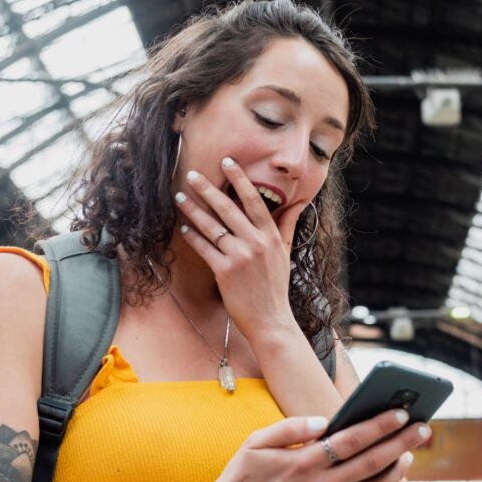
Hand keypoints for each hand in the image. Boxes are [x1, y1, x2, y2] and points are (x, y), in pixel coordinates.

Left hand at [174, 158, 307, 339]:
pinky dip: (193, 237)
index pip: (253, 200)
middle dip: (207, 189)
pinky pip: (204, 248)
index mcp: (271, 236)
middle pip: (227, 208)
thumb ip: (288, 224)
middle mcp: (256, 243)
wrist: (271, 320)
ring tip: (180, 197)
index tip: (227, 162)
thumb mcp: (286, 252)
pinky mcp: (225, 272)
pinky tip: (184, 228)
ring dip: (193, 210)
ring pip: (212, 227)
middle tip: (192, 174)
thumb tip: (300, 202)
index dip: (239, 179)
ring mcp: (240, 257)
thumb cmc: (276, 286)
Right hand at [202, 409, 430, 481]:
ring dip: (397, 469)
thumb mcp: (256, 442)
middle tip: (423, 427)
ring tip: (411, 452)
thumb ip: (292, 427)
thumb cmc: (242, 476)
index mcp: (303, 462)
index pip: (352, 440)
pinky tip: (389, 478)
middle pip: (372, 462)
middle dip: (402, 442)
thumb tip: (326, 421)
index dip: (379, 425)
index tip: (401, 412)